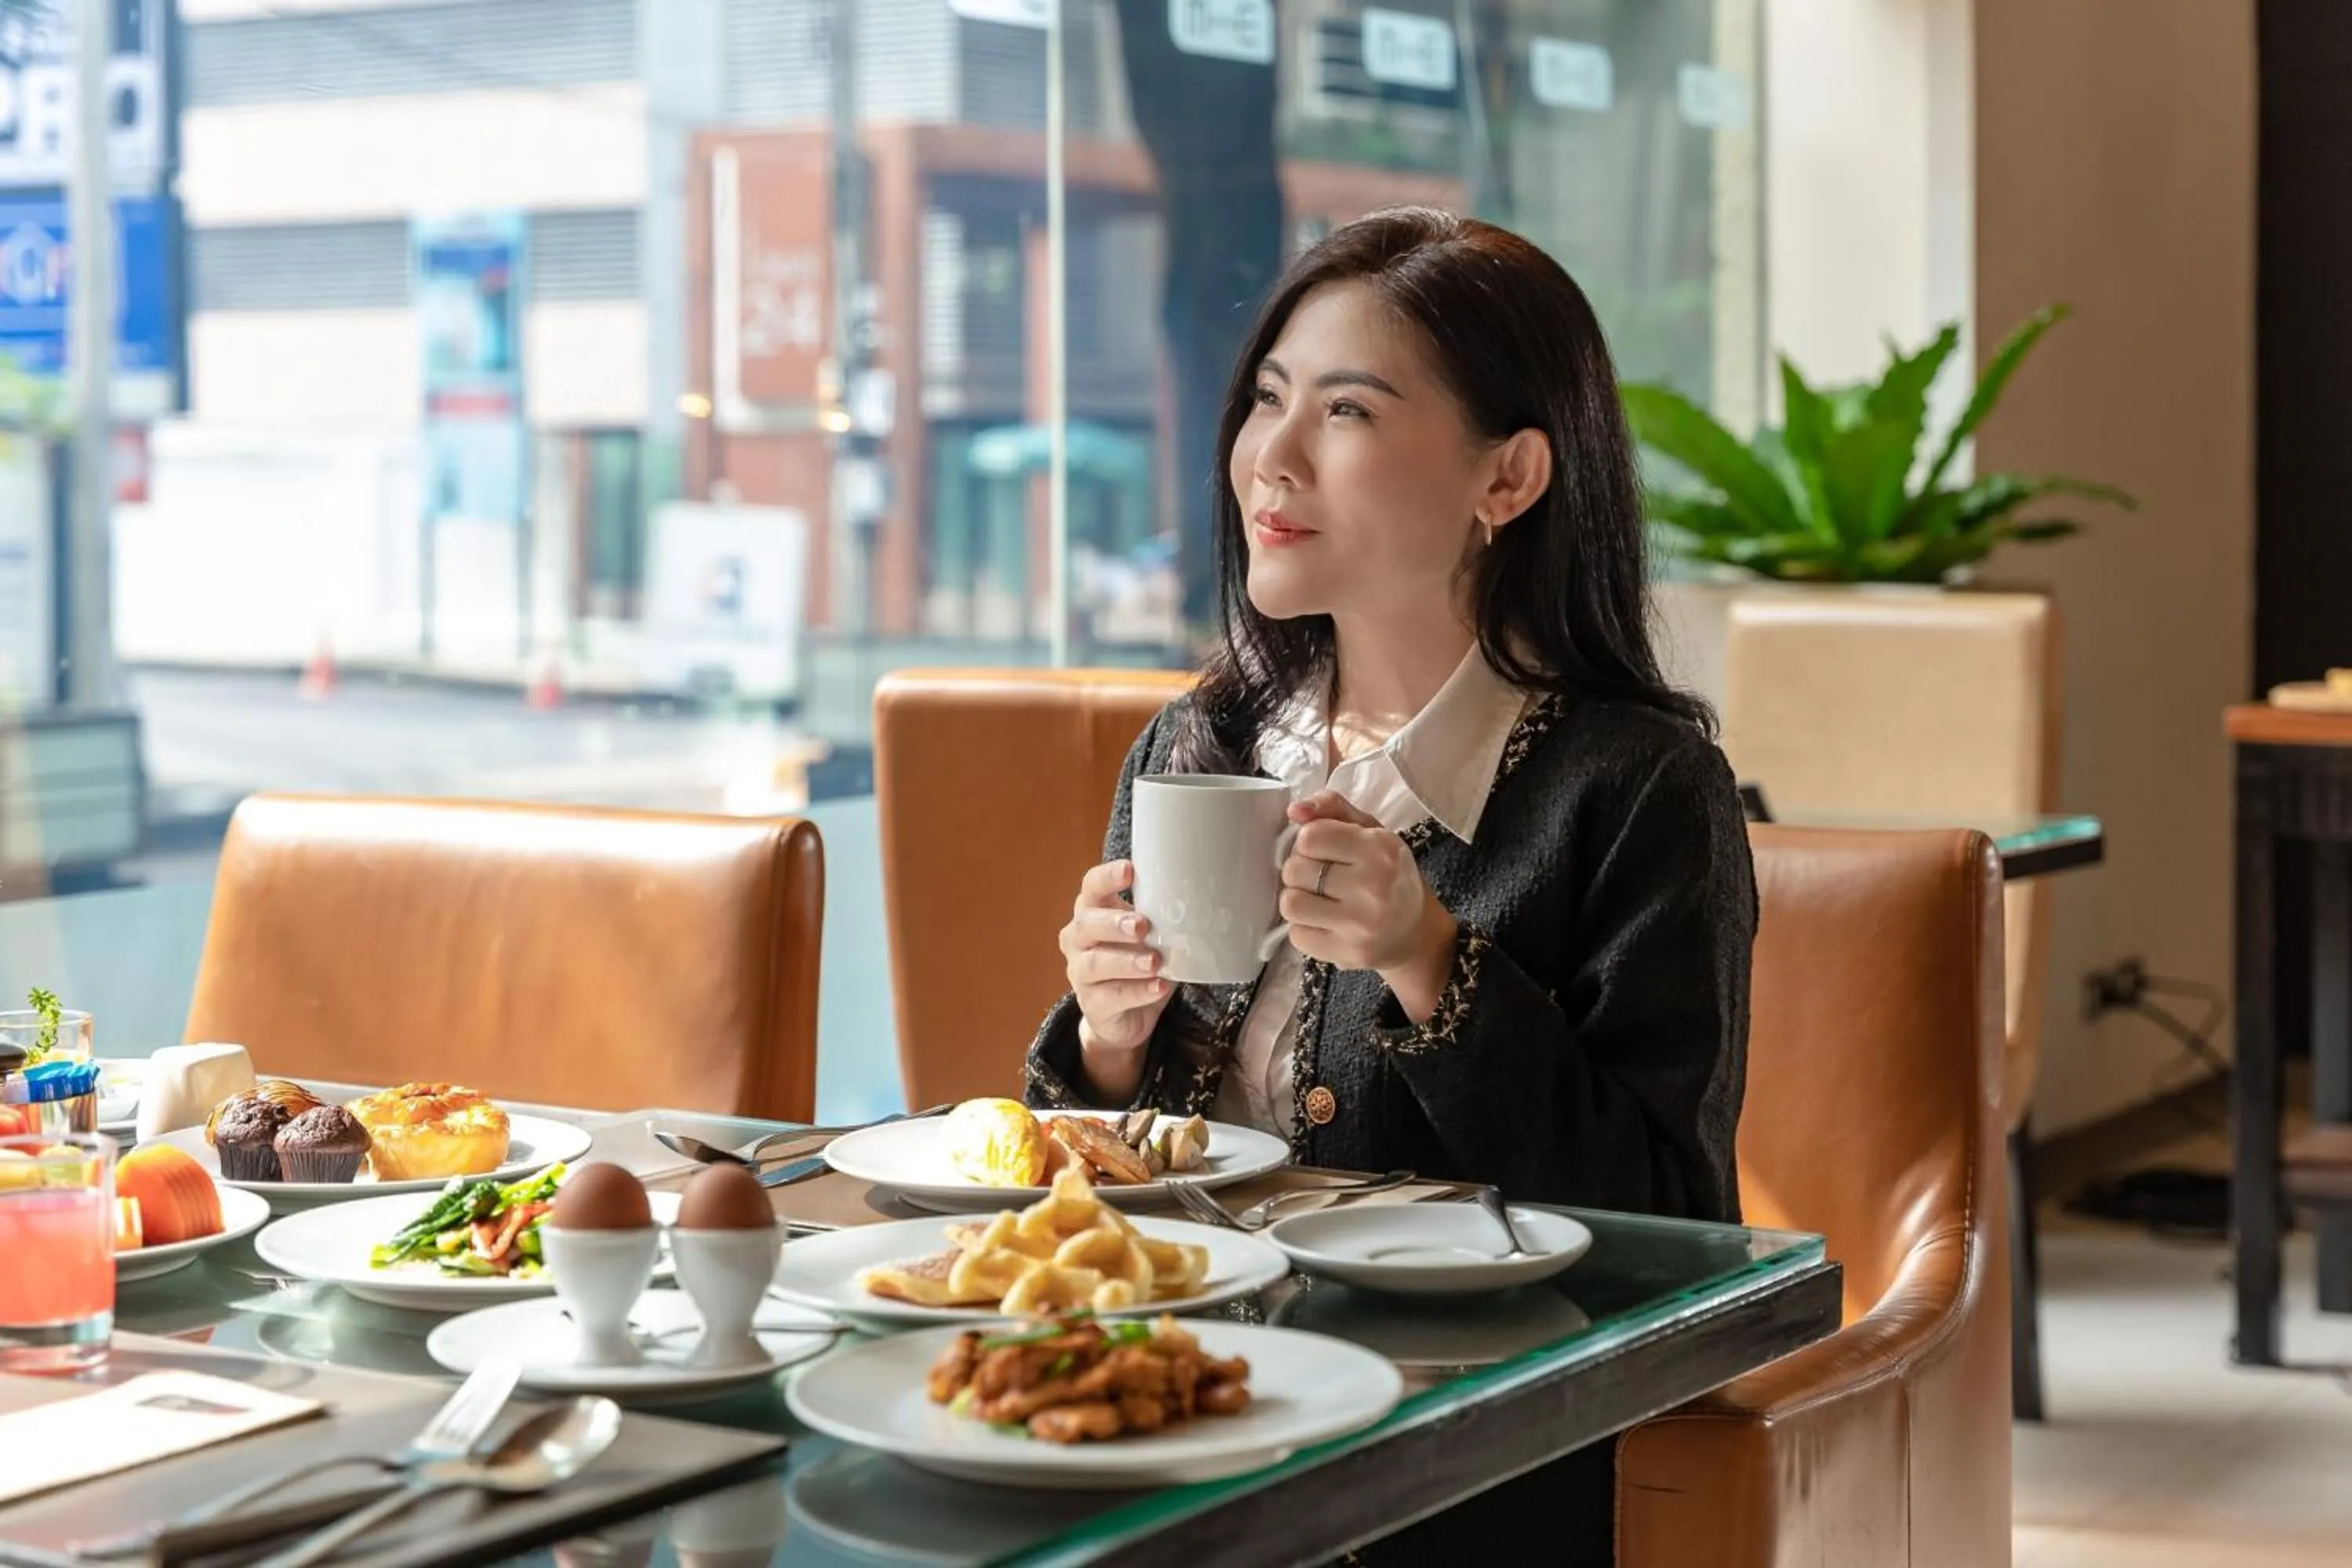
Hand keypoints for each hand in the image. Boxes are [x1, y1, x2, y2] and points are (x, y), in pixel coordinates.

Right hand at [1059, 860, 1173, 1070]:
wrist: (1125, 1016)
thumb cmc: (1138, 962)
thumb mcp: (1152, 936)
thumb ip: (1164, 919)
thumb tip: (1208, 900)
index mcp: (1092, 912)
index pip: (1091, 887)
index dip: (1107, 877)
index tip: (1130, 871)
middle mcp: (1078, 940)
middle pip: (1086, 924)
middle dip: (1114, 923)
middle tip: (1142, 925)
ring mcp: (1080, 974)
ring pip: (1095, 964)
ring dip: (1127, 961)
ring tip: (1154, 961)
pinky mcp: (1092, 1005)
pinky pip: (1112, 997)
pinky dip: (1138, 992)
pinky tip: (1160, 987)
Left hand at [1278, 792, 1457, 1018]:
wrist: (1416, 933)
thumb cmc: (1388, 875)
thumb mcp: (1369, 831)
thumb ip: (1332, 808)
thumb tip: (1294, 810)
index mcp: (1379, 848)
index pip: (1310, 837)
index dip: (1309, 842)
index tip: (1324, 850)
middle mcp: (1372, 886)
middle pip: (1294, 869)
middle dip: (1301, 871)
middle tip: (1322, 878)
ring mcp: (1360, 924)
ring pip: (1290, 904)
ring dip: (1298, 900)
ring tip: (1318, 900)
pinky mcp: (1348, 953)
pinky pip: (1297, 935)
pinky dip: (1305, 928)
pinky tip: (1326, 923)